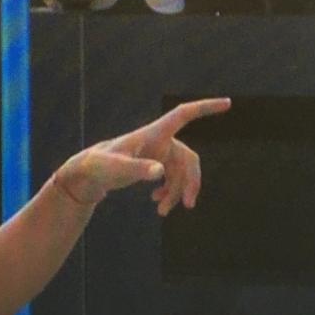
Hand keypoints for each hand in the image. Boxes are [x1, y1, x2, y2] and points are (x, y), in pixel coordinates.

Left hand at [53, 98, 230, 214]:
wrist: (87, 174)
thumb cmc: (99, 165)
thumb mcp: (116, 169)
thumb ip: (137, 169)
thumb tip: (159, 172)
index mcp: (154, 133)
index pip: (184, 114)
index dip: (206, 108)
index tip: (228, 103)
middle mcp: (160, 140)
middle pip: (188, 158)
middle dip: (191, 181)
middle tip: (188, 205)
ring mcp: (158, 152)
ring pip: (180, 172)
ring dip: (176, 192)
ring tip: (162, 212)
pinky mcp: (154, 164)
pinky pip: (172, 177)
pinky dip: (169, 191)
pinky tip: (158, 203)